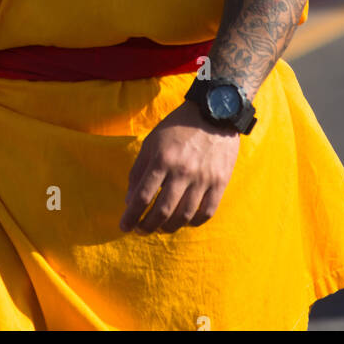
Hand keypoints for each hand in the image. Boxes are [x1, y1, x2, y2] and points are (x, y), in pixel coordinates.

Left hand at [120, 100, 239, 234]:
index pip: (143, 196)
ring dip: (168, 227)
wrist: (215, 113)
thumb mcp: (152, 142)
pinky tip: (184, 221)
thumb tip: (130, 200)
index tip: (124, 226)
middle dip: (147, 226)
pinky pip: (206, 213)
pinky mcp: (220, 182)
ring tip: (160, 227)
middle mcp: (182, 171)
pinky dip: (193, 222)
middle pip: (162, 211)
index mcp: (162, 159)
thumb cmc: (178, 127)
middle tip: (140, 230)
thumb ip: (139, 170)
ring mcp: (203, 179)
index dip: (131, 216)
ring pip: (184, 216)